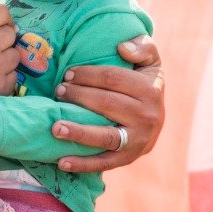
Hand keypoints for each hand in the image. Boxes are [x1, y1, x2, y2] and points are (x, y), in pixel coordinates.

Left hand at [52, 34, 164, 172]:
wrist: (157, 120)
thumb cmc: (144, 84)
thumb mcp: (150, 61)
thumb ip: (143, 46)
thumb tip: (122, 48)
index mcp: (151, 90)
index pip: (114, 79)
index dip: (88, 75)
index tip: (68, 74)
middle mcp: (147, 116)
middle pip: (107, 103)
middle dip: (78, 97)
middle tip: (58, 92)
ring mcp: (138, 140)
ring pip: (105, 136)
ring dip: (78, 132)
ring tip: (55, 127)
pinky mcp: (128, 159)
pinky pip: (104, 163)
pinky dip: (83, 165)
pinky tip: (61, 162)